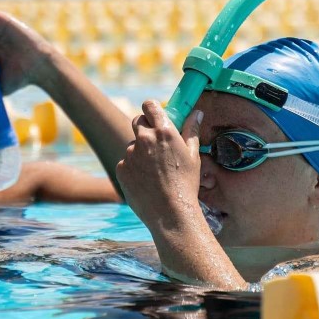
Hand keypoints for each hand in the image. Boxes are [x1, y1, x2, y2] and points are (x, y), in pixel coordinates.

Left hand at [116, 101, 202, 229]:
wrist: (170, 213)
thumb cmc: (186, 183)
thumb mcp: (193, 155)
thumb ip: (192, 130)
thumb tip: (197, 112)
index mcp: (164, 132)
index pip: (150, 105)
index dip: (151, 108)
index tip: (154, 114)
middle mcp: (144, 139)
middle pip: (138, 121)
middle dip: (145, 127)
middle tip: (156, 143)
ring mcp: (130, 154)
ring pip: (133, 145)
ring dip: (141, 152)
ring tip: (155, 172)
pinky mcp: (121, 169)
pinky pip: (126, 163)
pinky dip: (134, 168)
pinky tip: (146, 182)